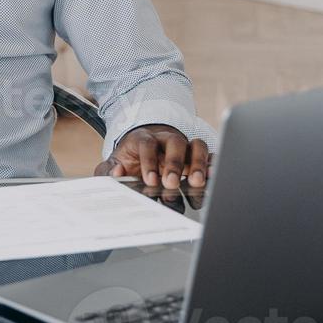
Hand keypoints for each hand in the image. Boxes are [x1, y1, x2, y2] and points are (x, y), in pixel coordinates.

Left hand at [95, 125, 209, 189]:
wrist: (143, 147)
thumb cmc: (130, 158)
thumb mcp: (115, 162)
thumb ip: (109, 170)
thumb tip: (116, 174)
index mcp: (144, 139)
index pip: (147, 145)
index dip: (149, 162)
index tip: (150, 181)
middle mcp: (166, 140)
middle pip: (175, 143)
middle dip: (174, 163)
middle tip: (171, 183)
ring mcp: (184, 146)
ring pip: (196, 146)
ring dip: (198, 163)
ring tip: (196, 183)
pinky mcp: (196, 155)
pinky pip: (209, 155)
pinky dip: (213, 164)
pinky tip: (213, 177)